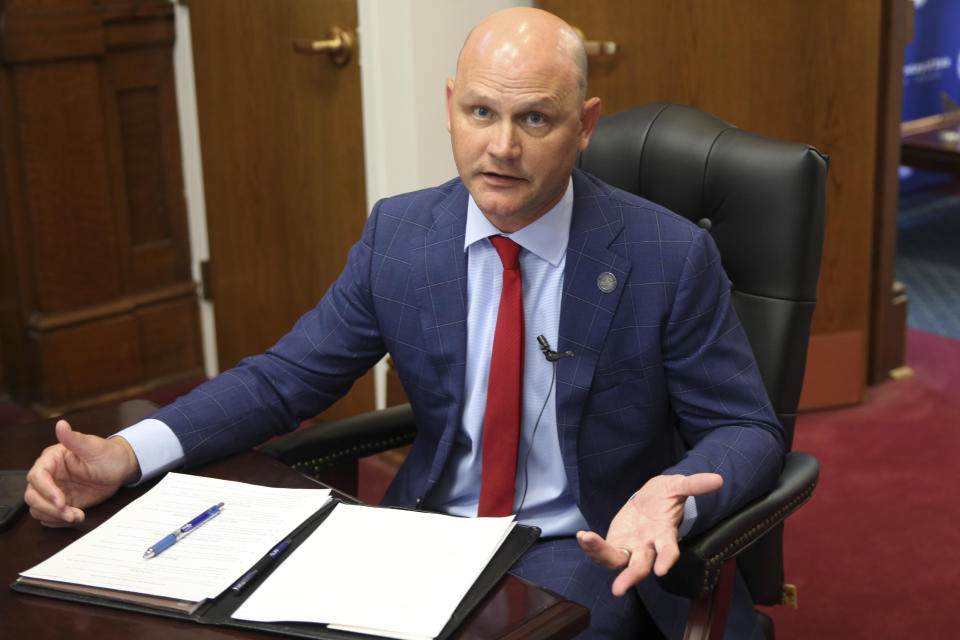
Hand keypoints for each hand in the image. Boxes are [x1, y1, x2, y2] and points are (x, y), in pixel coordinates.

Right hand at [24, 420, 139, 526]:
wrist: (120, 468)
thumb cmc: (107, 454)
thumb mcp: (92, 446)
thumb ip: (74, 438)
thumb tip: (61, 424)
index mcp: (51, 460)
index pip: (37, 476)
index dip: (46, 490)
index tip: (61, 500)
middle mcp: (49, 476)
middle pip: (32, 496)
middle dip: (49, 508)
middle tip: (70, 513)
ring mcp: (53, 491)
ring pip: (38, 509)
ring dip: (55, 517)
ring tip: (77, 516)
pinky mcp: (61, 503)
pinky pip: (49, 517)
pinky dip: (58, 521)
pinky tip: (75, 517)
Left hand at [576, 473, 722, 595]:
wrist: (649, 499)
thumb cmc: (665, 496)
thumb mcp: (677, 486)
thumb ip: (694, 485)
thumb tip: (717, 479)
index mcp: (664, 535)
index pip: (669, 551)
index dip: (667, 560)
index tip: (662, 570)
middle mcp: (648, 547)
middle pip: (640, 566)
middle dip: (631, 576)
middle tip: (619, 588)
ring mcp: (630, 547)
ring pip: (617, 561)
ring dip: (601, 555)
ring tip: (587, 541)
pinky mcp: (615, 543)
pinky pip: (602, 550)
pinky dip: (592, 545)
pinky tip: (583, 537)